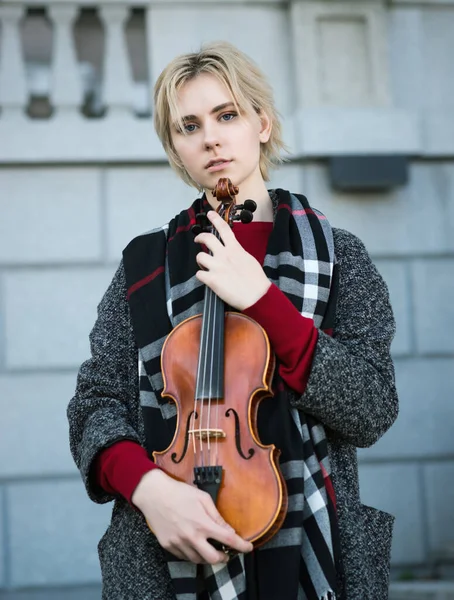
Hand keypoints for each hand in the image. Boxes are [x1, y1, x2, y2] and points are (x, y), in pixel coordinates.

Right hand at [132, 469, 252, 563]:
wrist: (153, 494)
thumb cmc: (180, 492)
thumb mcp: (202, 498)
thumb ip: (216, 516)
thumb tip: (229, 530)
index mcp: (202, 523)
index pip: (228, 540)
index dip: (242, 546)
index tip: (249, 548)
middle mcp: (191, 537)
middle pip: (213, 558)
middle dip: (224, 558)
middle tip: (227, 553)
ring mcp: (178, 543)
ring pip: (198, 560)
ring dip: (207, 556)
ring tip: (210, 548)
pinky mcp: (168, 546)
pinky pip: (184, 556)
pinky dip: (193, 554)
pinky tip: (195, 545)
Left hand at [194, 211, 270, 309]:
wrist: (257, 296)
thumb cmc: (257, 281)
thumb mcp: (249, 260)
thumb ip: (238, 254)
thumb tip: (232, 252)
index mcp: (235, 250)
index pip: (224, 229)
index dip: (215, 219)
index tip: (210, 214)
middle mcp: (224, 255)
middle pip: (207, 238)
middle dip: (200, 237)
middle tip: (197, 239)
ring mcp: (217, 267)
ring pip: (199, 257)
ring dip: (201, 261)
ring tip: (205, 266)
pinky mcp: (212, 280)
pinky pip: (199, 275)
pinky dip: (202, 277)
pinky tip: (207, 279)